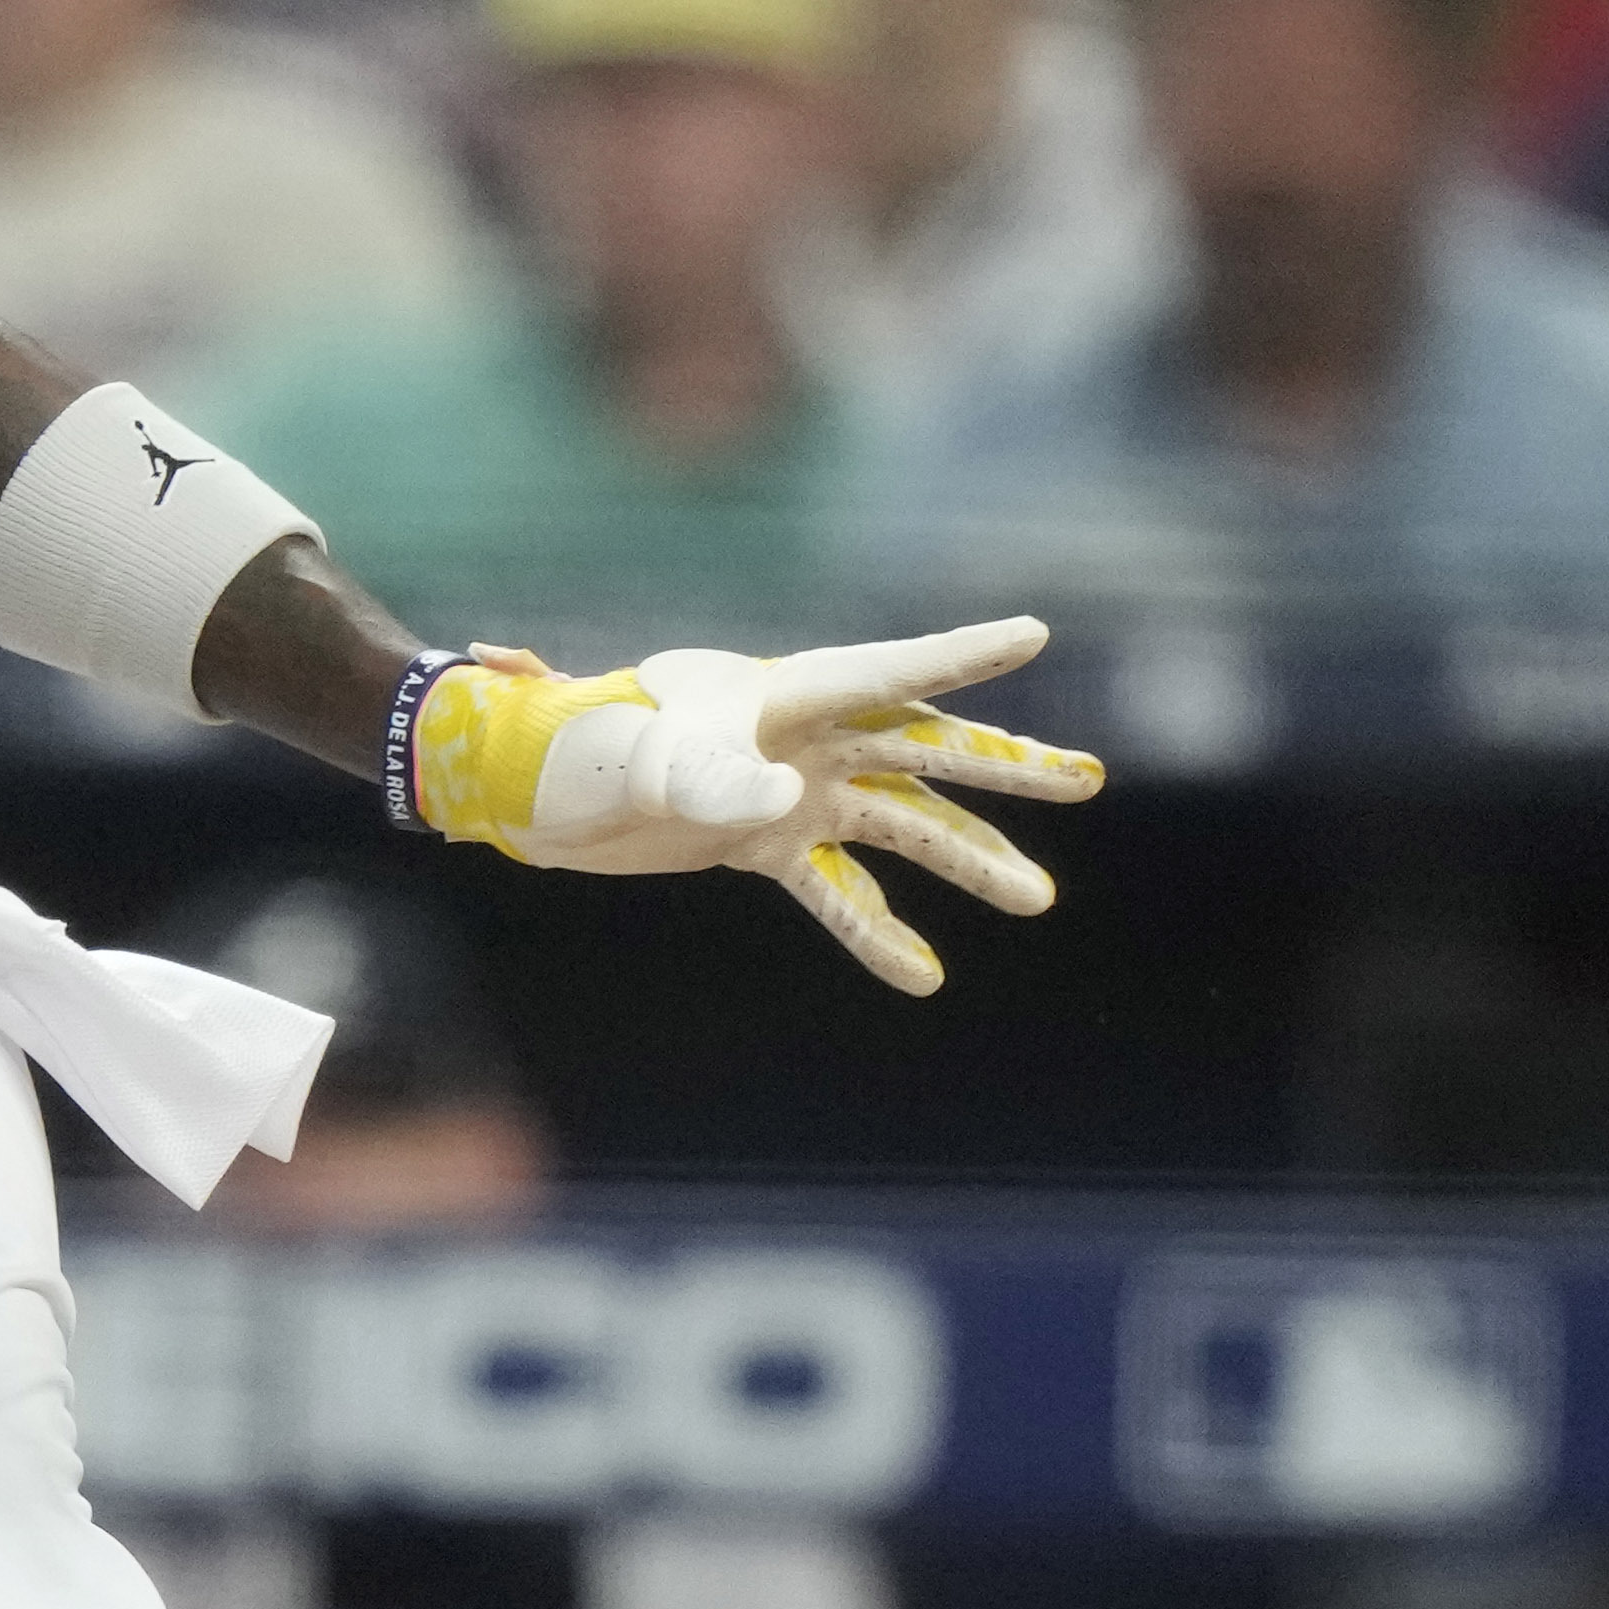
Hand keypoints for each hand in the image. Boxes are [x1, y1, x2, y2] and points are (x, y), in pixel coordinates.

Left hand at [402, 617, 1103, 995]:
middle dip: (1004, 766)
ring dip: (967, 863)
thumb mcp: (646, 763)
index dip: (960, 657)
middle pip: (923, 749)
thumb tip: (776, 802)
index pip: (887, 672)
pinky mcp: (760, 845)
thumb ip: (713, 778)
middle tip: (1085, 780)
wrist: (523, 791)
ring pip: (900, 827)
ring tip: (1039, 899)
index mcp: (780, 696)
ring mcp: (788, 792)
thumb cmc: (580, 751)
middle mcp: (799, 739)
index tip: (1031, 634)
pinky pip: (835, 893)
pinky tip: (927, 975)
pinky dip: (876, 932)